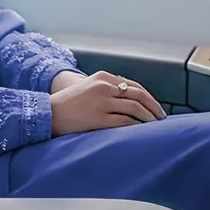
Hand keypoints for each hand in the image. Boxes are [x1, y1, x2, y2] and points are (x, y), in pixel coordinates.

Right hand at [50, 70, 165, 135]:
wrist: (48, 113)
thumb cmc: (67, 103)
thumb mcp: (87, 87)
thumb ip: (106, 89)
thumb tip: (129, 99)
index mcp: (101, 77)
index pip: (133, 85)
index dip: (148, 96)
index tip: (155, 106)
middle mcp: (103, 87)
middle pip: (138, 94)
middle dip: (153, 106)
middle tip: (161, 117)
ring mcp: (102, 103)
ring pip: (135, 108)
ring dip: (149, 117)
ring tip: (155, 125)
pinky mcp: (99, 118)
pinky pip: (126, 121)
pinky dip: (137, 126)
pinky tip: (142, 131)